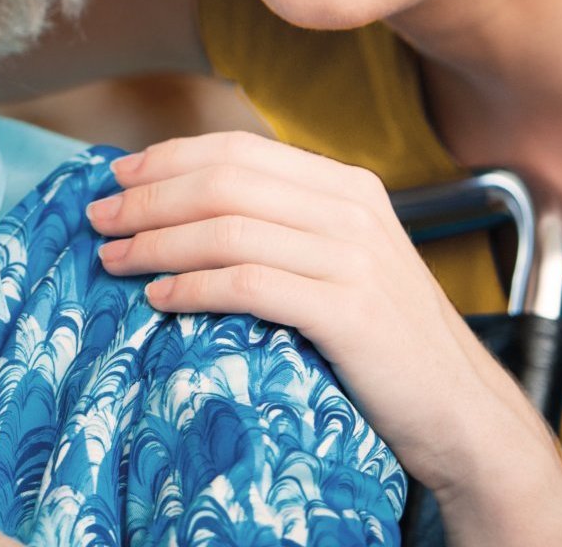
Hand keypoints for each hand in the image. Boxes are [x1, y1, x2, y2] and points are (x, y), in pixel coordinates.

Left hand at [86, 131, 558, 498]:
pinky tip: (160, 300)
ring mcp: (354, 258)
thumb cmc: (385, 343)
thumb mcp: (341, 262)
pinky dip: (193, 288)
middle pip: (224, 181)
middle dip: (149, 198)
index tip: (117, 178)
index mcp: (347, 186)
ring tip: (114, 261)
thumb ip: (283, 226)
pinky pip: (249, 284)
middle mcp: (353, 210)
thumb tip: (185, 205)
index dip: (168, 158)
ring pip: (228, 228)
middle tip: (99, 220)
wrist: (462, 411)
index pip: (239, 149)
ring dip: (157, 242)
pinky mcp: (350, 311)